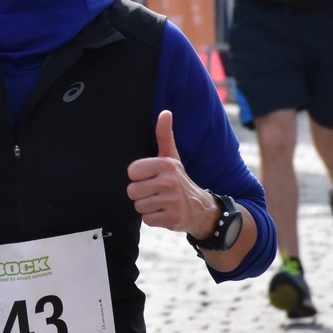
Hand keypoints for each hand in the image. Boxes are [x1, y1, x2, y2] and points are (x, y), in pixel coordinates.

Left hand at [125, 111, 216, 235]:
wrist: (201, 208)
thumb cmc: (179, 179)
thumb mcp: (172, 157)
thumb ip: (164, 135)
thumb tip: (165, 112)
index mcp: (166, 164)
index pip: (132, 172)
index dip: (138, 177)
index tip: (151, 178)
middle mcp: (170, 181)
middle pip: (132, 191)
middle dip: (141, 194)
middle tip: (155, 192)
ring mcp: (172, 201)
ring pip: (139, 206)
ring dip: (147, 207)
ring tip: (160, 202)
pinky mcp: (172, 219)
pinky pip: (147, 220)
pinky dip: (153, 219)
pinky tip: (164, 213)